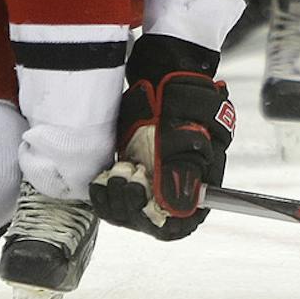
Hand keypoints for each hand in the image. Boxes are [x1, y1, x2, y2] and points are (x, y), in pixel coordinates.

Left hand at [91, 72, 234, 240]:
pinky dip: (103, 193)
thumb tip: (176, 208)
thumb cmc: (185, 102)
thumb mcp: (188, 137)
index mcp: (198, 184)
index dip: (162, 222)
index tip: (146, 206)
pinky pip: (111, 197)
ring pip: (127, 211)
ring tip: (116, 174)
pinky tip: (101, 180)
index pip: (181, 221)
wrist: (162, 77)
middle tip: (128, 180)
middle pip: (150, 221)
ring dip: (116, 200)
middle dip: (133, 207)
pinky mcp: (128, 171)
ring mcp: (149, 180)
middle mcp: (172, 187)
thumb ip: (181, 174)